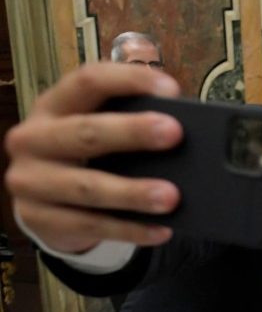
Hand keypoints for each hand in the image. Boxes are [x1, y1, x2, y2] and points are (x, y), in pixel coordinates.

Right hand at [5, 63, 182, 253]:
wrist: (37, 201)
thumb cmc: (80, 156)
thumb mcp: (92, 130)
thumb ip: (125, 122)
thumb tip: (182, 130)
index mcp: (52, 105)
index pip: (88, 81)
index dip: (129, 81)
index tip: (170, 89)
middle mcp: (33, 139)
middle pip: (86, 132)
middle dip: (132, 132)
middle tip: (175, 134)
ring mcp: (31, 181)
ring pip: (88, 187)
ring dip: (133, 193)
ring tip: (171, 197)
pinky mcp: (39, 219)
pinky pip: (92, 226)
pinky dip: (130, 229)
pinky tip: (161, 230)